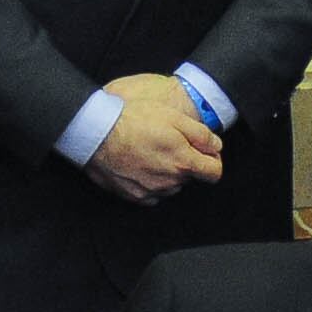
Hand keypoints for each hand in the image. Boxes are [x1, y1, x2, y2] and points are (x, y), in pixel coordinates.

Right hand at [84, 74, 223, 203]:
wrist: (95, 131)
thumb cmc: (132, 120)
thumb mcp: (172, 116)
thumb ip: (201, 134)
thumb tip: (216, 147)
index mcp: (183, 162)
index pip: (214, 173)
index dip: (212, 161)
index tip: (203, 152)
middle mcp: (170, 181)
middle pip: (190, 177)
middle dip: (185, 162)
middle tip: (167, 143)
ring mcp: (151, 191)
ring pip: (170, 185)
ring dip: (166, 172)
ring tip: (149, 152)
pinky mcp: (133, 196)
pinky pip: (151, 194)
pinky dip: (149, 182)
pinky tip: (138, 165)